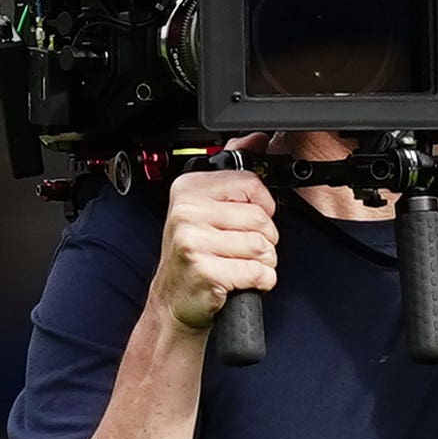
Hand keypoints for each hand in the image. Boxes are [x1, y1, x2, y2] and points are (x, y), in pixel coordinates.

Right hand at [152, 166, 278, 334]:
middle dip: (264, 239)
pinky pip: (257, 272)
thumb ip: (233, 172)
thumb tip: (257, 138)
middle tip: (241, 249)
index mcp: (189, 189)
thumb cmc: (194, 255)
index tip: (249, 219)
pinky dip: (260, 281)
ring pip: (262, 246)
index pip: (250, 183)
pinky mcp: (205, 271)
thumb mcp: (206, 208)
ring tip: (240, 265)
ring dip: (263, 262)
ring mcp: (194, 241)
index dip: (262, 205)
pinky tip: (241, 281)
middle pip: (261, 217)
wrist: (173, 300)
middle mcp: (187, 212)